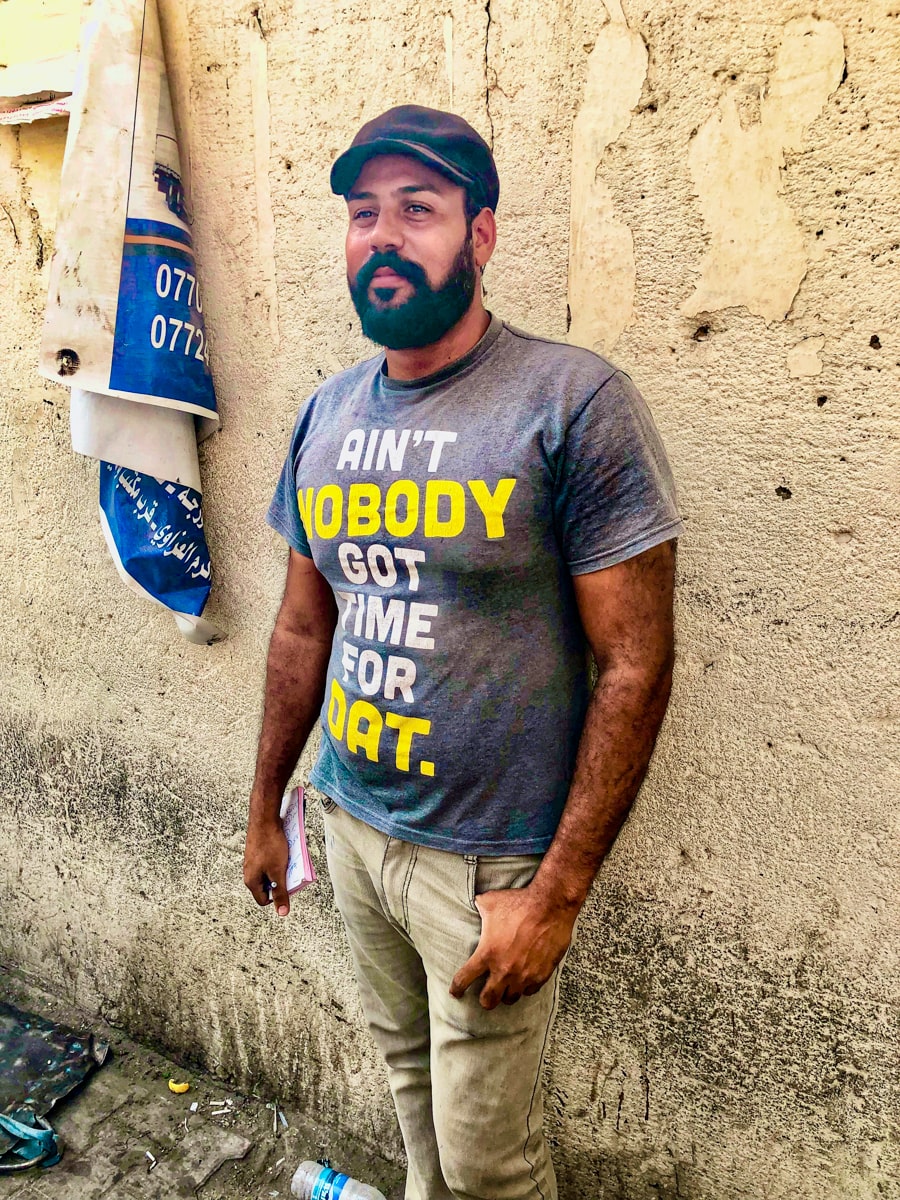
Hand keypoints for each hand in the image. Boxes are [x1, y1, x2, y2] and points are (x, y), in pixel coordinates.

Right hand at [243, 815, 289, 915]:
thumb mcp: (278, 872)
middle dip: (280, 881)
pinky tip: (283, 850)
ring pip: (270, 873)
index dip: (278, 895)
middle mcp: (249, 873)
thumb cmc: (270, 846)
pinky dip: (278, 859)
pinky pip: (269, 862)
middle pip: (268, 886)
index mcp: (251, 881)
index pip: (264, 900)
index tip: (287, 884)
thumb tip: (282, 913)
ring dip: (280, 869)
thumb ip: (280, 893)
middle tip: (288, 870)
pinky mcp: (258, 852)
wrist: (264, 820)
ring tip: (286, 859)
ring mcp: (253, 862)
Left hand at [449, 885, 576, 1009]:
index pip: (464, 979)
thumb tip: (474, 902)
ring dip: (506, 994)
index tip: (456, 992)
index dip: (457, 988)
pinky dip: (525, 988)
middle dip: (484, 1000)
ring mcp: (524, 975)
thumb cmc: (519, 903)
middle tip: (484, 996)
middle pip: (488, 1000)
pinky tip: (523, 982)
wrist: (550, 906)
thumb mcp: (491, 901)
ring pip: (510, 999)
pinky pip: (529, 991)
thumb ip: (479, 906)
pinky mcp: (541, 975)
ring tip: (505, 989)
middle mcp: (504, 969)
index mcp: (487, 953)